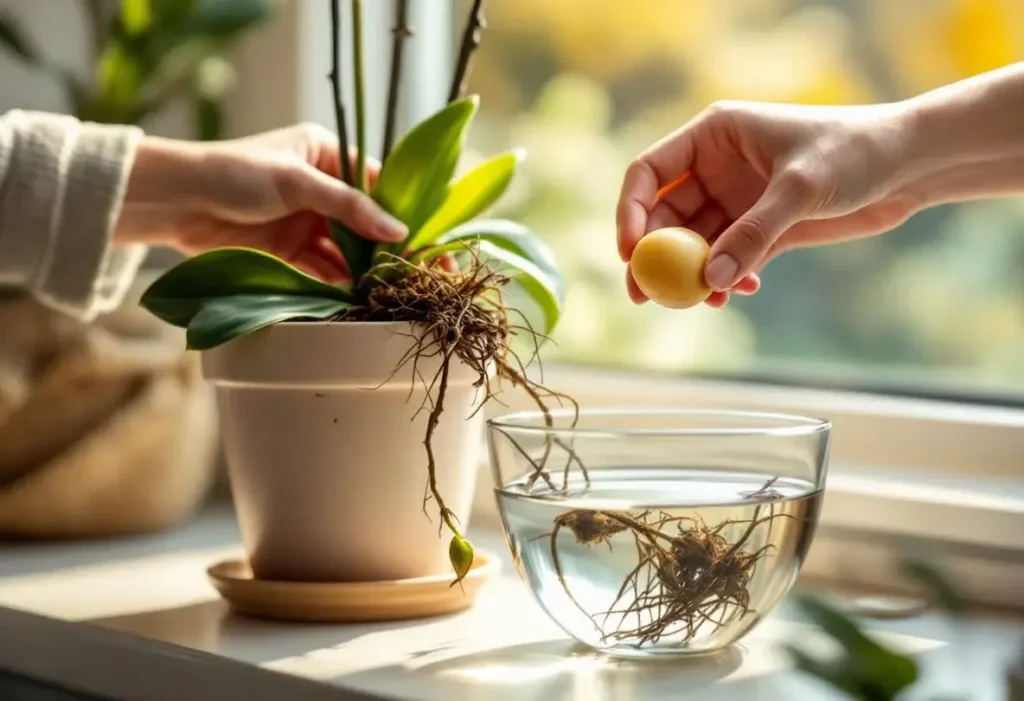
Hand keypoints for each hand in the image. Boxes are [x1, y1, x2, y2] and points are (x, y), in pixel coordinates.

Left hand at [116, 123, 406, 282]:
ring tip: (388, 290)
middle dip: (388, 248)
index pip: (378, 184)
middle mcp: (321, 187)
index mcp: (327, 154)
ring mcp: (306, 221)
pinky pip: (324, 268)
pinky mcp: (290, 251)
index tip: (427, 240)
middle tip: (416, 273)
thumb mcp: (298, 181)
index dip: (402, 212)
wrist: (176, 202)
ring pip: (347, 249)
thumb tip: (399, 231)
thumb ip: (350, 207)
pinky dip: (339, 283)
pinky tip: (357, 296)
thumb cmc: (234, 173)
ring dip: (364, 269)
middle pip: (366, 222)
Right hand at [617, 100, 917, 306]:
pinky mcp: (760, 229)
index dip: (631, 212)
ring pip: (693, 245)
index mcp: (713, 135)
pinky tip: (738, 292)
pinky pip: (726, 260)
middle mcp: (716, 167)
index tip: (630, 253)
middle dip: (653, 257)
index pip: (648, 172)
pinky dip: (724, 280)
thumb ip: (753, 234)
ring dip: (690, 275)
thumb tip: (709, 280)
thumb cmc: (855, 152)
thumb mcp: (800, 188)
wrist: (908, 165)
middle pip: (663, 216)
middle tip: (645, 295)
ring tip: (699, 301)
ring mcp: (736, 200)